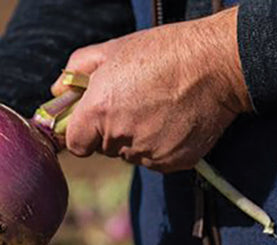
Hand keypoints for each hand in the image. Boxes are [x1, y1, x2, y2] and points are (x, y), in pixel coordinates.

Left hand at [51, 7, 251, 172]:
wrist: (218, 63)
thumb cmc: (164, 51)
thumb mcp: (113, 49)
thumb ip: (76, 71)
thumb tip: (58, 91)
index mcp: (98, 111)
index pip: (76, 144)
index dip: (84, 131)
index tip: (97, 120)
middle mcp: (120, 137)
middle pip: (105, 148)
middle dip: (114, 131)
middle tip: (137, 103)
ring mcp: (147, 152)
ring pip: (131, 154)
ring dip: (138, 139)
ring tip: (160, 108)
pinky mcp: (171, 162)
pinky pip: (156, 160)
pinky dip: (162, 146)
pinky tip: (174, 121)